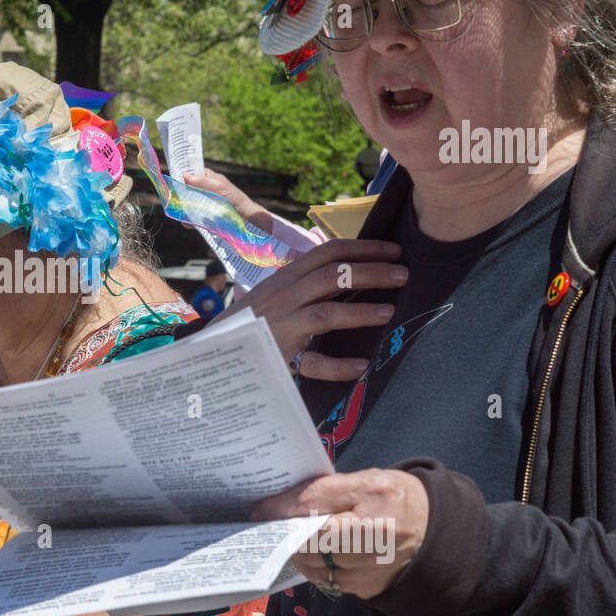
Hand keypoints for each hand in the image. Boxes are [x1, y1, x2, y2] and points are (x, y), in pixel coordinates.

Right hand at [183, 169, 272, 233]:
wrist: (243, 216)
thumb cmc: (234, 196)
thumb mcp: (219, 186)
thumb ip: (203, 181)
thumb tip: (184, 175)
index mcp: (204, 177)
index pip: (188, 174)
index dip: (180, 177)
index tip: (172, 181)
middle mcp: (200, 189)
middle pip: (183, 191)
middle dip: (179, 196)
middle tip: (177, 201)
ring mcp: (199, 203)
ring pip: (184, 205)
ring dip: (182, 210)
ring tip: (185, 215)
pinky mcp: (200, 216)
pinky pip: (189, 217)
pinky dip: (188, 221)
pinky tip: (190, 223)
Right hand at [237, 238, 406, 381]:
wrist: (212, 352)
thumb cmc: (251, 322)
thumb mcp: (275, 294)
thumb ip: (306, 284)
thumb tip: (350, 273)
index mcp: (286, 278)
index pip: (327, 253)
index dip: (363, 248)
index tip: (394, 250)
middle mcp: (284, 298)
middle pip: (332, 277)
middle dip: (371, 273)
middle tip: (403, 274)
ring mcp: (282, 326)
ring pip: (327, 313)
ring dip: (361, 312)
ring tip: (389, 312)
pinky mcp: (280, 357)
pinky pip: (313, 362)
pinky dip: (339, 366)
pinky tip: (361, 367)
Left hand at [251, 467, 428, 597]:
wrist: (436, 531)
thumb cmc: (395, 498)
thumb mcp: (365, 480)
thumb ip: (324, 490)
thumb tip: (278, 504)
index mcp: (376, 497)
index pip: (318, 504)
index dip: (284, 508)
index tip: (261, 510)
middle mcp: (379, 536)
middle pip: (314, 541)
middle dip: (289, 536)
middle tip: (271, 528)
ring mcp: (376, 568)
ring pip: (318, 566)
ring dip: (299, 555)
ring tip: (291, 542)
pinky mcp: (371, 588)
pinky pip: (330, 581)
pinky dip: (316, 569)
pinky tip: (314, 556)